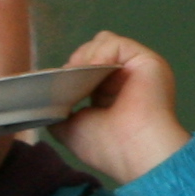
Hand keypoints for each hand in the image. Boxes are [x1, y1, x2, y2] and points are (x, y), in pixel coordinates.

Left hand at [48, 31, 188, 185]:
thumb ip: (59, 110)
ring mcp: (137, 69)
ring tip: (79, 76)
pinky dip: (99, 53)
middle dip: (77, 62)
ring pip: (103, 43)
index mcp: (112, 96)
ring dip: (86, 57)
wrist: (134, 152)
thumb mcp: (70, 130)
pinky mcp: (146, 60)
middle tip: (67, 80)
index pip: (88, 69)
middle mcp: (127, 80)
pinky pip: (116, 44)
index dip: (71, 73)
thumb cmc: (107, 147)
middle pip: (95, 52)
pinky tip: (92, 70)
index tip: (58, 86)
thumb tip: (48, 98)